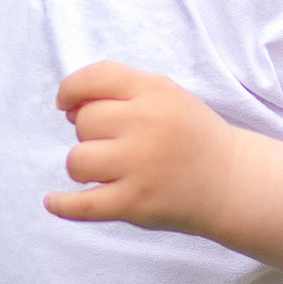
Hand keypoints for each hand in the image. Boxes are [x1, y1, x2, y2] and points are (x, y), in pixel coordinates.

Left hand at [46, 60, 244, 233]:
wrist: (230, 181)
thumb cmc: (189, 135)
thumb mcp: (166, 96)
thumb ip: (121, 89)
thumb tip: (69, 106)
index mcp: (154, 92)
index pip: (94, 78)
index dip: (70, 89)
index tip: (66, 103)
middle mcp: (147, 125)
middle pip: (83, 122)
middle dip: (90, 132)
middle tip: (114, 143)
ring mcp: (141, 166)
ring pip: (77, 161)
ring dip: (84, 166)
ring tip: (106, 170)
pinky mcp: (136, 203)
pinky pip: (83, 205)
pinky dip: (62, 205)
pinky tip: (52, 201)